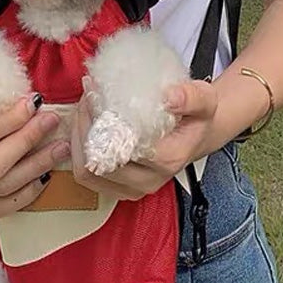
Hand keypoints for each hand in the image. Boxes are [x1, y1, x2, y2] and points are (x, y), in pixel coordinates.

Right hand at [0, 96, 69, 216]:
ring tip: (60, 147)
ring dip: (37, 165)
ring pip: (3, 186)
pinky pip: (4, 206)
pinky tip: (46, 176)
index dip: (11, 119)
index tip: (35, 102)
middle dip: (28, 140)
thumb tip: (33, 101)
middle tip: (52, 121)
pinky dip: (28, 192)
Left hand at [70, 80, 218, 200]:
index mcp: (168, 159)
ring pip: (88, 173)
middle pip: (101, 162)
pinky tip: (83, 127)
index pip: (124, 146)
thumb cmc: (196, 117)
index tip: (95, 92)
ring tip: (82, 110)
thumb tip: (170, 98)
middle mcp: (150, 180)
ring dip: (78, 140)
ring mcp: (134, 189)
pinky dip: (79, 152)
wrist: (196, 136)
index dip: (102, 118)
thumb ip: (191, 97)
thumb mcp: (204, 100)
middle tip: (86, 98)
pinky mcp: (121, 190)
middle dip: (85, 126)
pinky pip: (88, 177)